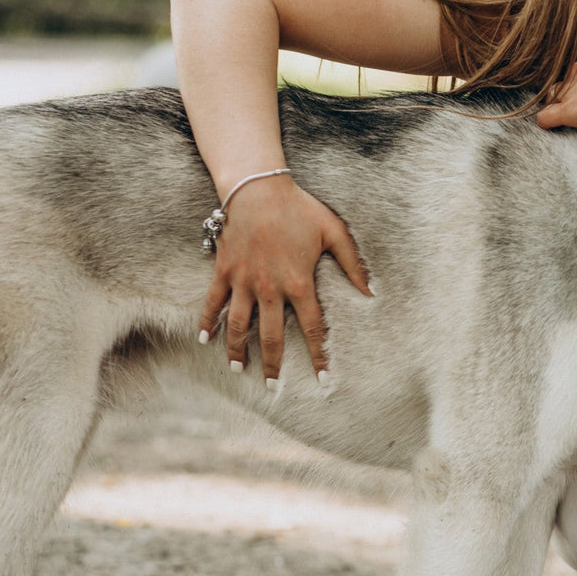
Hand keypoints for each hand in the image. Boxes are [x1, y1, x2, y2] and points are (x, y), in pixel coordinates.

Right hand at [198, 176, 371, 385]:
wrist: (259, 189)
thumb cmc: (300, 208)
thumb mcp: (335, 232)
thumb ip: (354, 264)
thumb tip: (371, 292)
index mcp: (299, 283)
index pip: (313, 329)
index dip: (318, 355)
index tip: (321, 378)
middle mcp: (270, 288)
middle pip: (272, 336)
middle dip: (273, 364)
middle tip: (273, 387)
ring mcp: (244, 281)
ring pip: (239, 325)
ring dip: (238, 350)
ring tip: (238, 369)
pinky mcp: (224, 271)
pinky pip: (212, 302)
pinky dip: (206, 322)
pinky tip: (204, 340)